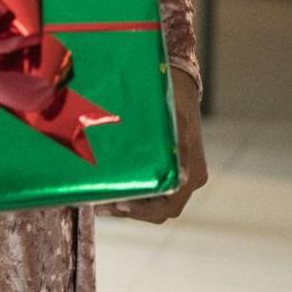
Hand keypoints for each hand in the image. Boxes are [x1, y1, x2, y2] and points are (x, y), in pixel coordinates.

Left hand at [102, 66, 206, 223]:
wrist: (179, 80)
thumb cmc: (172, 95)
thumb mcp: (173, 117)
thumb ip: (174, 148)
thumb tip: (177, 179)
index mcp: (193, 171)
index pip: (168, 207)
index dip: (142, 212)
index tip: (117, 204)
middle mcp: (191, 178)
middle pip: (159, 211)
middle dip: (129, 211)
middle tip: (98, 205)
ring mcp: (182, 174)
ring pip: (155, 203)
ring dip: (128, 204)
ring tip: (98, 199)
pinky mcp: (172, 168)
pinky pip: (153, 190)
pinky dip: (133, 193)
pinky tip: (109, 186)